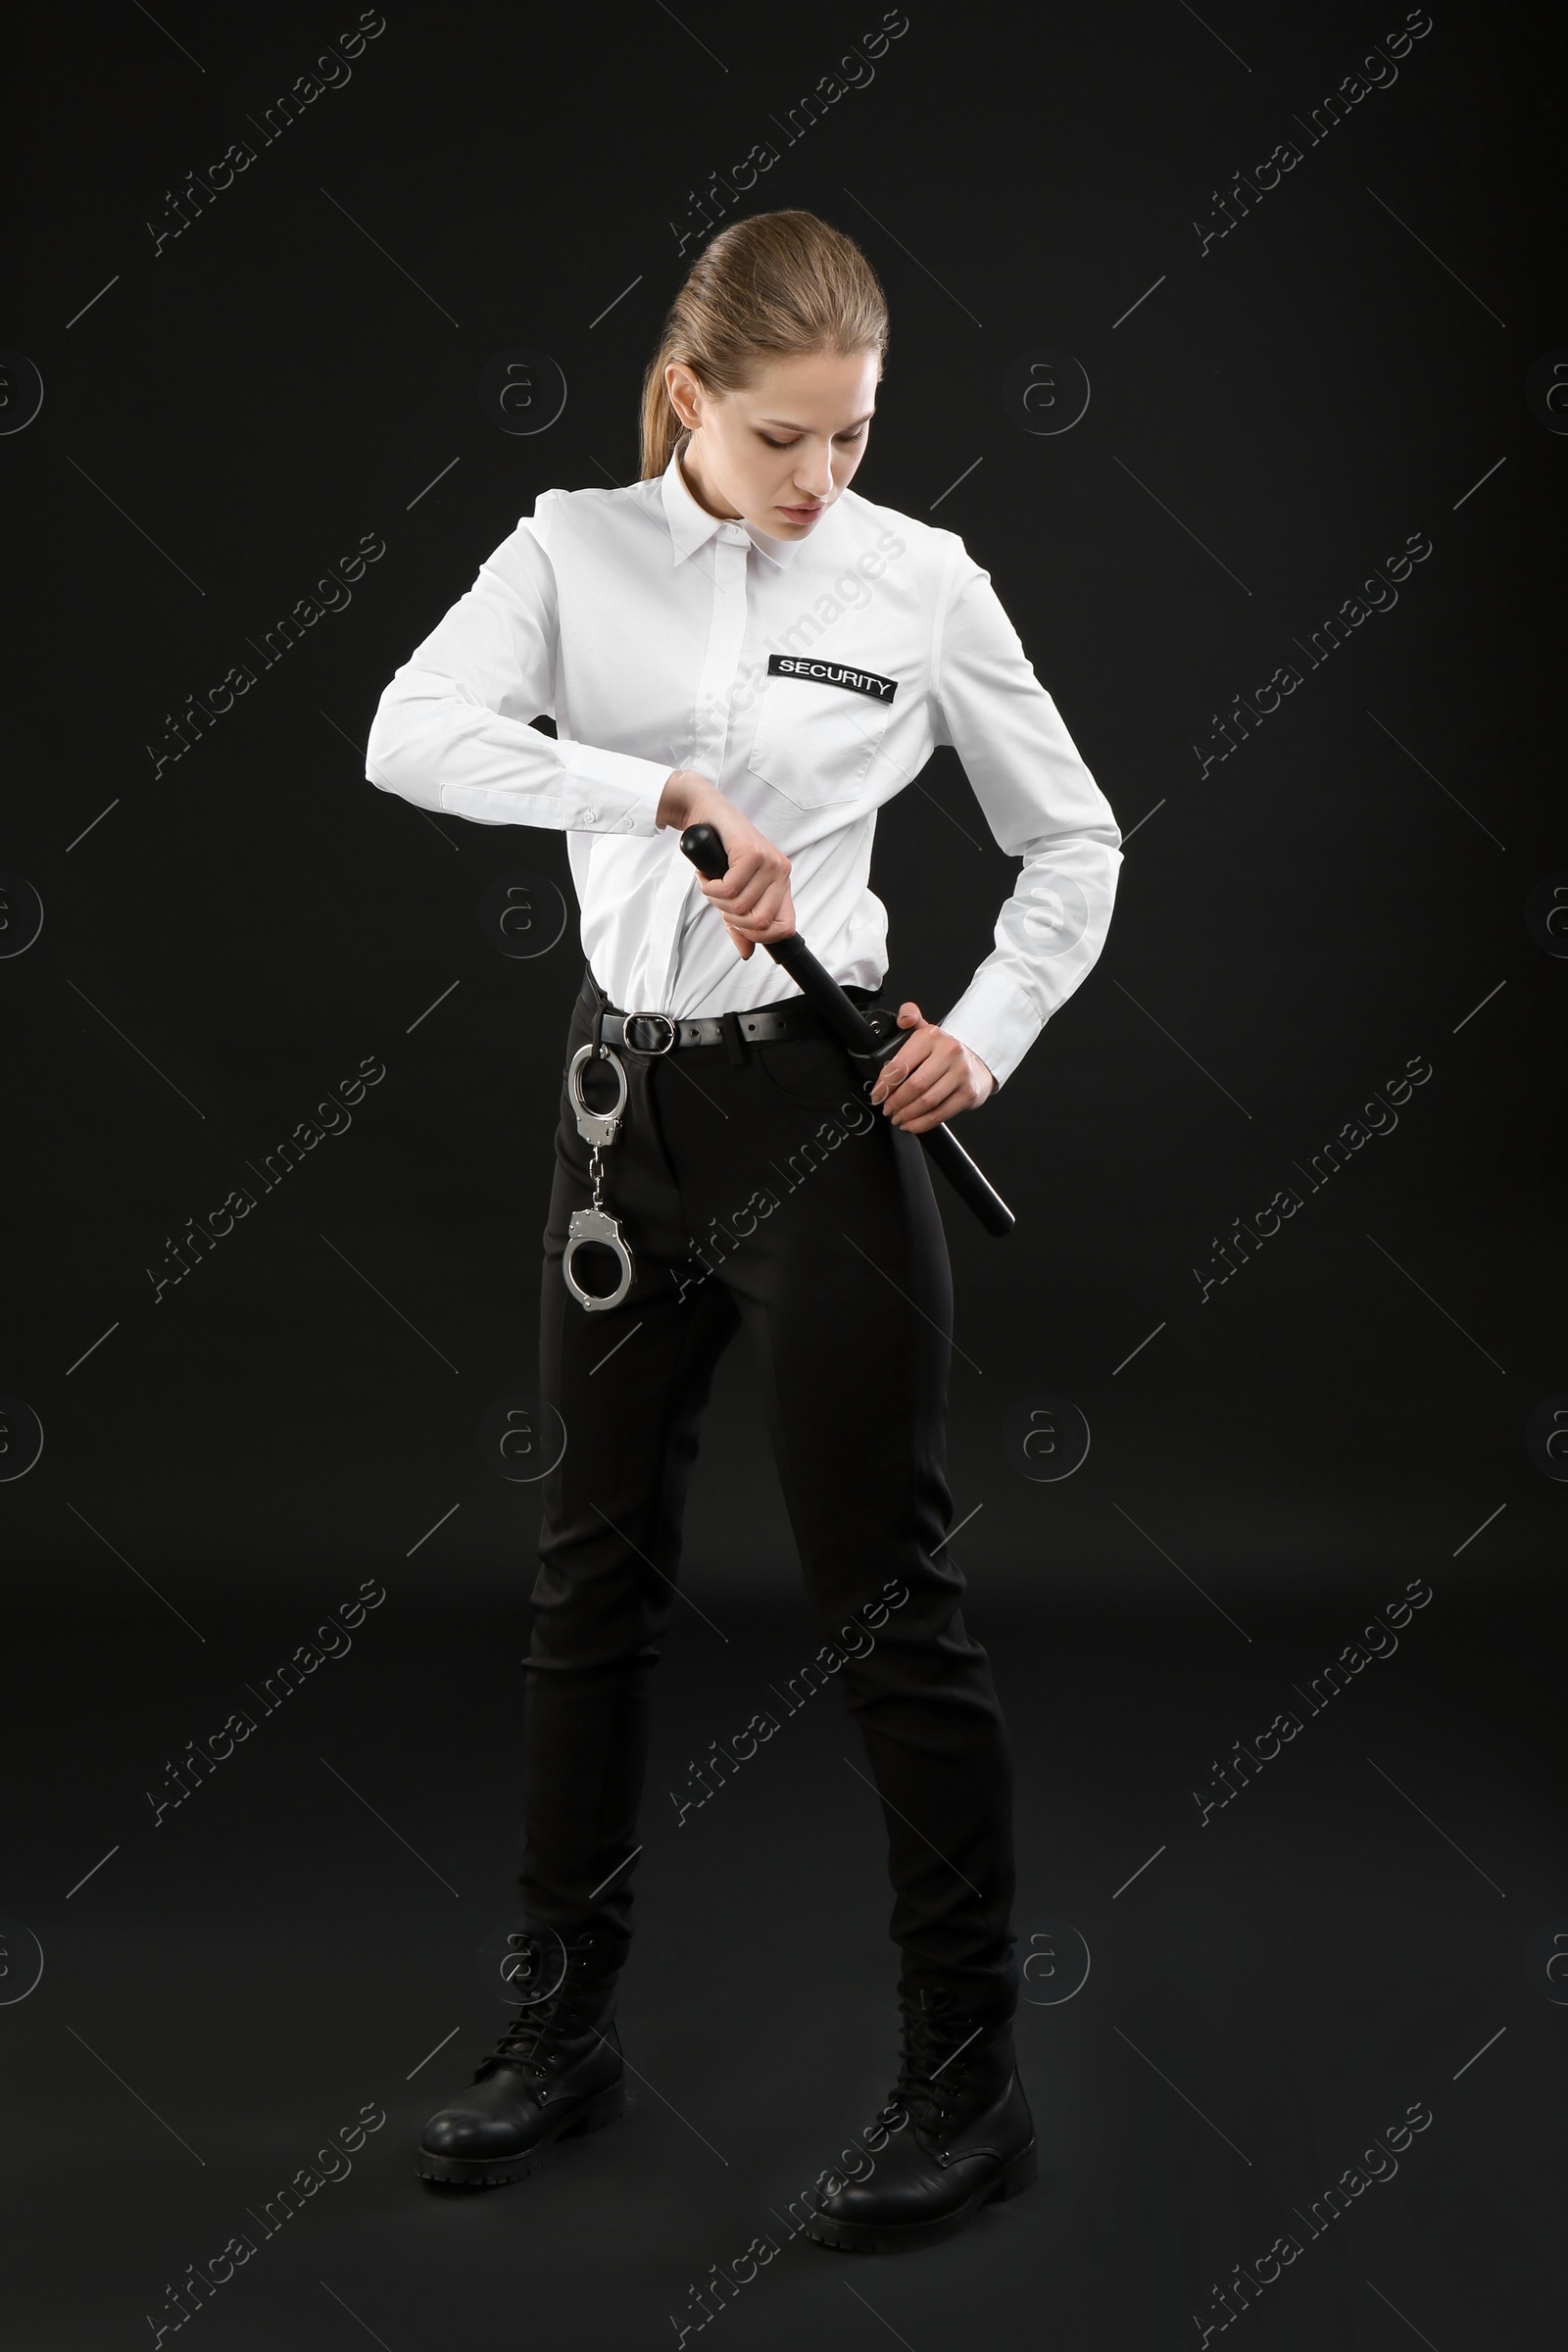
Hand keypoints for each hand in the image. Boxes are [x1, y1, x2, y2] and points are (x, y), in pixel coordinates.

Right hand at [656, 770, 794, 958]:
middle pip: (761, 921)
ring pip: (741, 906)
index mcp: (781, 885)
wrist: (706, 815)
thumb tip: (747, 951)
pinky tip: (708, 876)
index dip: (760, 936)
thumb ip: (740, 924)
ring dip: (716, 900)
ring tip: (711, 883)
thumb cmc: (720, 852)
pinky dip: (711, 888)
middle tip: (719, 901)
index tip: (737, 925)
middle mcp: (780, 873)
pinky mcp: (751, 851)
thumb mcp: (733, 893)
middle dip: (732, 918)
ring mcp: (768, 861)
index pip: (785, 927)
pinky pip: (729, 888)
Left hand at [869, 1002, 995, 1132]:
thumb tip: (903, 1017)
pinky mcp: (968, 1094)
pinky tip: (911, 1124)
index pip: (901, 1064)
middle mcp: (949, 1053)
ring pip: (927, 1102)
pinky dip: (922, 1123)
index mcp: (932, 1037)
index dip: (885, 1084)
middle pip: (915, 1085)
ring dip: (907, 1114)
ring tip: (897, 1117)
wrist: (979, 1061)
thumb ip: (910, 1017)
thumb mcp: (927, 1029)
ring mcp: (961, 1075)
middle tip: (887, 1109)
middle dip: (895, 1102)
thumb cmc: (946, 1050)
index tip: (877, 1094)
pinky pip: (940, 1114)